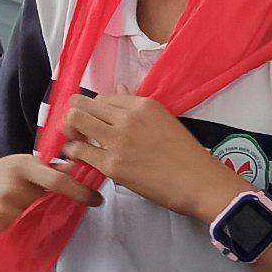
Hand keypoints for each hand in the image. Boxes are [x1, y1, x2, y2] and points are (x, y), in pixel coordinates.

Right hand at [0, 152, 97, 242]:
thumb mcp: (20, 163)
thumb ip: (50, 168)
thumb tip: (84, 168)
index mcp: (23, 166)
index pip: (59, 180)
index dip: (81, 192)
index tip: (97, 200)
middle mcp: (12, 187)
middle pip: (52, 207)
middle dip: (60, 212)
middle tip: (63, 214)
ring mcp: (2, 211)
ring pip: (40, 226)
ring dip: (45, 228)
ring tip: (36, 221)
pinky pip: (22, 240)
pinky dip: (26, 239)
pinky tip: (20, 232)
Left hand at [61, 92, 243, 219]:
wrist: (200, 183)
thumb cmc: (187, 155)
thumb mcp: (164, 121)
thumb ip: (137, 106)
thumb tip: (119, 89)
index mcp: (143, 105)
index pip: (104, 97)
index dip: (94, 109)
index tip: (93, 120)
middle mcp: (128, 118)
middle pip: (83, 105)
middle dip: (75, 115)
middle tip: (77, 129)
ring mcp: (118, 141)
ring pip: (75, 122)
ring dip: (71, 132)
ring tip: (77, 143)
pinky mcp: (112, 165)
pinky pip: (79, 151)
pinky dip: (74, 154)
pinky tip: (80, 159)